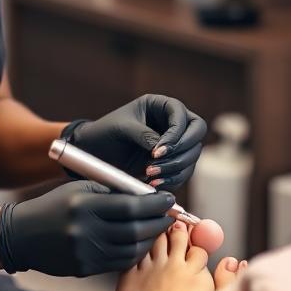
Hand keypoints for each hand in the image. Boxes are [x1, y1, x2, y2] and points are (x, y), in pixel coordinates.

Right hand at [0, 180, 175, 276]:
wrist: (23, 234)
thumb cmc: (55, 205)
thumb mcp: (80, 189)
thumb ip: (113, 191)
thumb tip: (148, 194)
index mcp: (85, 205)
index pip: (132, 206)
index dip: (155, 204)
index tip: (169, 199)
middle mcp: (85, 230)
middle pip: (136, 230)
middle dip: (158, 222)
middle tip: (170, 215)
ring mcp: (85, 253)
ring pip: (132, 250)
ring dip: (151, 240)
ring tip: (158, 229)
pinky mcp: (85, 268)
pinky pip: (120, 263)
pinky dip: (136, 253)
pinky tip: (141, 243)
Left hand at [66, 94, 206, 189]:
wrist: (94, 151)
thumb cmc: (105, 132)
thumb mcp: (121, 128)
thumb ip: (143, 134)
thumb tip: (162, 150)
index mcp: (162, 106)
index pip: (183, 117)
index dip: (175, 135)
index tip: (156, 151)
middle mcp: (172, 123)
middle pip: (196, 134)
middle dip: (181, 151)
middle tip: (157, 163)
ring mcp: (175, 144)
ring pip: (192, 156)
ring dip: (175, 169)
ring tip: (150, 176)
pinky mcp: (171, 163)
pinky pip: (183, 173)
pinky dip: (172, 180)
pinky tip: (154, 184)